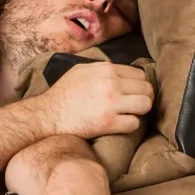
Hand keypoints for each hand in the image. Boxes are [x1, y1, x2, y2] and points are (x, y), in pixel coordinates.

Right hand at [37, 62, 153, 138]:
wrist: (47, 115)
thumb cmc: (62, 93)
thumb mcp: (80, 70)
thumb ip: (102, 69)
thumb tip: (121, 71)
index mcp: (106, 69)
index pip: (140, 75)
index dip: (138, 85)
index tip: (132, 93)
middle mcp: (110, 84)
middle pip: (147, 89)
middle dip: (143, 98)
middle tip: (134, 105)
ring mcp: (110, 103)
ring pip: (145, 105)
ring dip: (139, 111)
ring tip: (130, 114)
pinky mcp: (108, 123)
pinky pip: (134, 124)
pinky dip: (129, 126)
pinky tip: (119, 125)